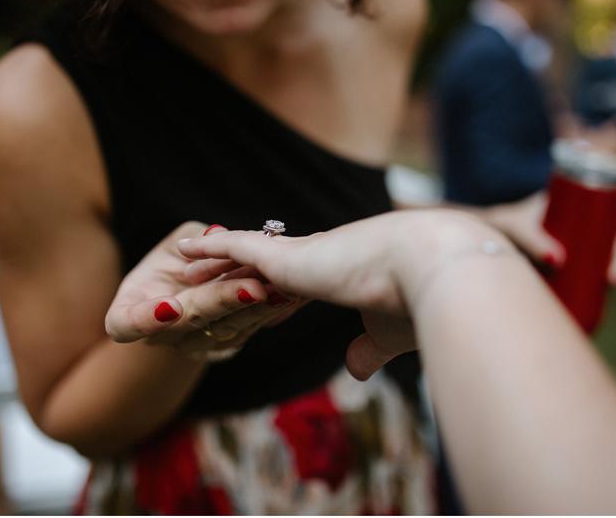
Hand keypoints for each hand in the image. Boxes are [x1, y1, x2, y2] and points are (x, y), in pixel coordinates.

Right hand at [104, 222, 297, 357]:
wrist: (188, 291)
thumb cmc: (172, 262)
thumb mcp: (171, 244)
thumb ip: (187, 240)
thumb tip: (215, 235)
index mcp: (128, 313)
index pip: (127, 325)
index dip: (146, 319)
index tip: (170, 306)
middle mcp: (161, 337)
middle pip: (190, 322)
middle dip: (221, 302)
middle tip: (251, 287)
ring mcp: (194, 346)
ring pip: (226, 329)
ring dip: (255, 309)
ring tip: (279, 289)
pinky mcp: (226, 346)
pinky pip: (247, 329)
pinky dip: (269, 311)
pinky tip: (288, 294)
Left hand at [178, 211, 502, 378]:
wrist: (435, 272)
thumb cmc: (420, 304)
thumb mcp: (388, 334)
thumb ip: (368, 348)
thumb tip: (354, 368)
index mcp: (339, 273)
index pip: (295, 274)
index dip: (271, 279)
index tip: (254, 283)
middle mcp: (316, 257)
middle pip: (262, 260)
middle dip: (232, 265)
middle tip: (203, 268)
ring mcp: (300, 254)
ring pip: (243, 254)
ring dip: (211, 258)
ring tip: (180, 256)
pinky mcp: (289, 256)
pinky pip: (235, 249)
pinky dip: (207, 249)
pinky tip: (182, 247)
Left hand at [481, 172, 615, 283]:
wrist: (492, 243)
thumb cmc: (506, 226)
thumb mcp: (516, 228)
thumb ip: (532, 241)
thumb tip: (559, 260)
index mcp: (578, 192)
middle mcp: (588, 211)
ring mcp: (587, 233)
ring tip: (614, 279)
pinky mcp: (582, 254)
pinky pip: (605, 261)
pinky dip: (613, 270)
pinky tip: (612, 283)